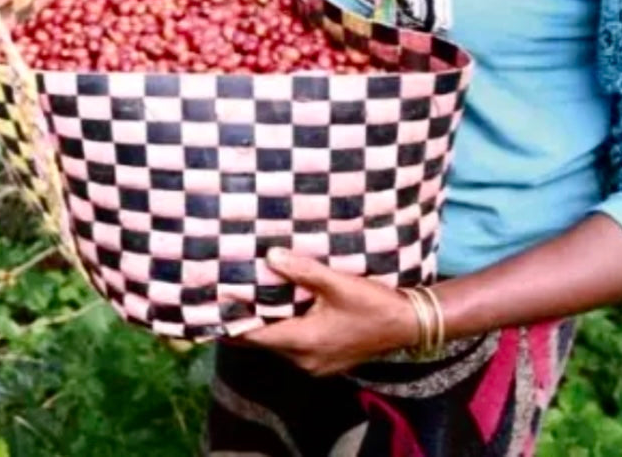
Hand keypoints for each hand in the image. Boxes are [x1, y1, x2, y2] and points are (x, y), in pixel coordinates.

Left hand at [241, 249, 419, 376]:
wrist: (407, 325)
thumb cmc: (373, 303)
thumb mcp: (337, 283)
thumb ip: (303, 270)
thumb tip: (270, 256)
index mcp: (304, 342)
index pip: (255, 337)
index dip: (233, 323)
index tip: (214, 306)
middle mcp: (305, 360)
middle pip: (264, 342)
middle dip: (246, 321)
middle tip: (228, 296)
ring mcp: (315, 364)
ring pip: (279, 344)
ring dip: (267, 324)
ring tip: (250, 297)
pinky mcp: (325, 361)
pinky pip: (294, 347)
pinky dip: (283, 329)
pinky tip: (281, 308)